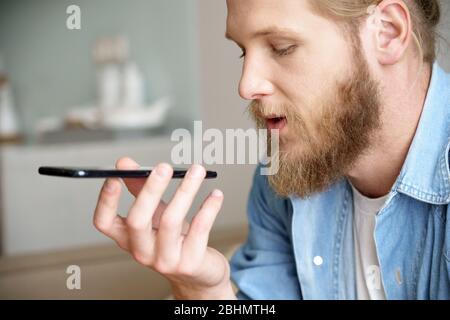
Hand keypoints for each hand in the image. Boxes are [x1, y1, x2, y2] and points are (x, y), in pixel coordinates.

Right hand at [93, 157, 235, 298]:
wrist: (198, 274)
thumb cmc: (175, 240)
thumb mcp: (156, 214)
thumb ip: (140, 188)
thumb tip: (125, 163)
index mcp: (128, 239)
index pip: (104, 223)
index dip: (106, 200)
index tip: (115, 175)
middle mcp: (142, 251)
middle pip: (137, 220)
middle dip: (151, 190)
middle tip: (163, 167)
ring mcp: (166, 260)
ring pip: (171, 221)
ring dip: (185, 191)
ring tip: (197, 171)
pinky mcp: (190, 262)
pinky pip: (199, 229)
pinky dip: (208, 207)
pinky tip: (216, 194)